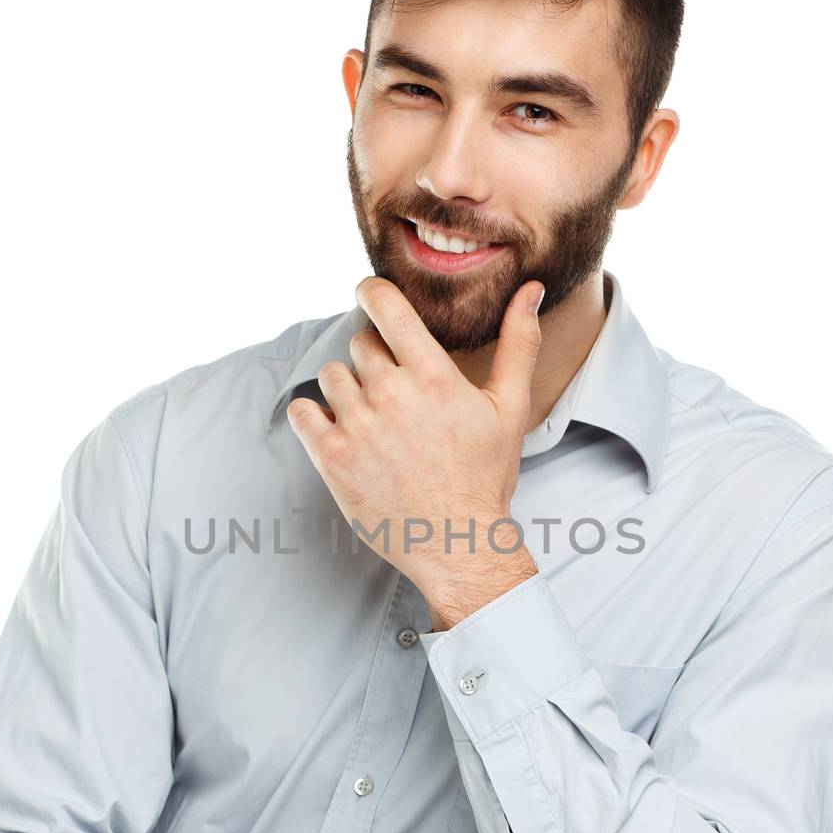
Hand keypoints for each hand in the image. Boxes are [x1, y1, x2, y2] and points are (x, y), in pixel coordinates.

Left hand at [286, 277, 543, 615]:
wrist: (457, 543)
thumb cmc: (484, 476)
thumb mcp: (509, 408)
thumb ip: (518, 342)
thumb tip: (530, 289)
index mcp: (433, 376)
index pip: (385, 306)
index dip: (371, 291)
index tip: (368, 293)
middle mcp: (392, 395)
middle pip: (360, 344)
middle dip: (375, 359)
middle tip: (395, 391)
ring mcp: (358, 427)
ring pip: (332, 376)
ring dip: (347, 388)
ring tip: (373, 418)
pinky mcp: (332, 458)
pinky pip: (303, 412)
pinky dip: (314, 415)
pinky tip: (339, 429)